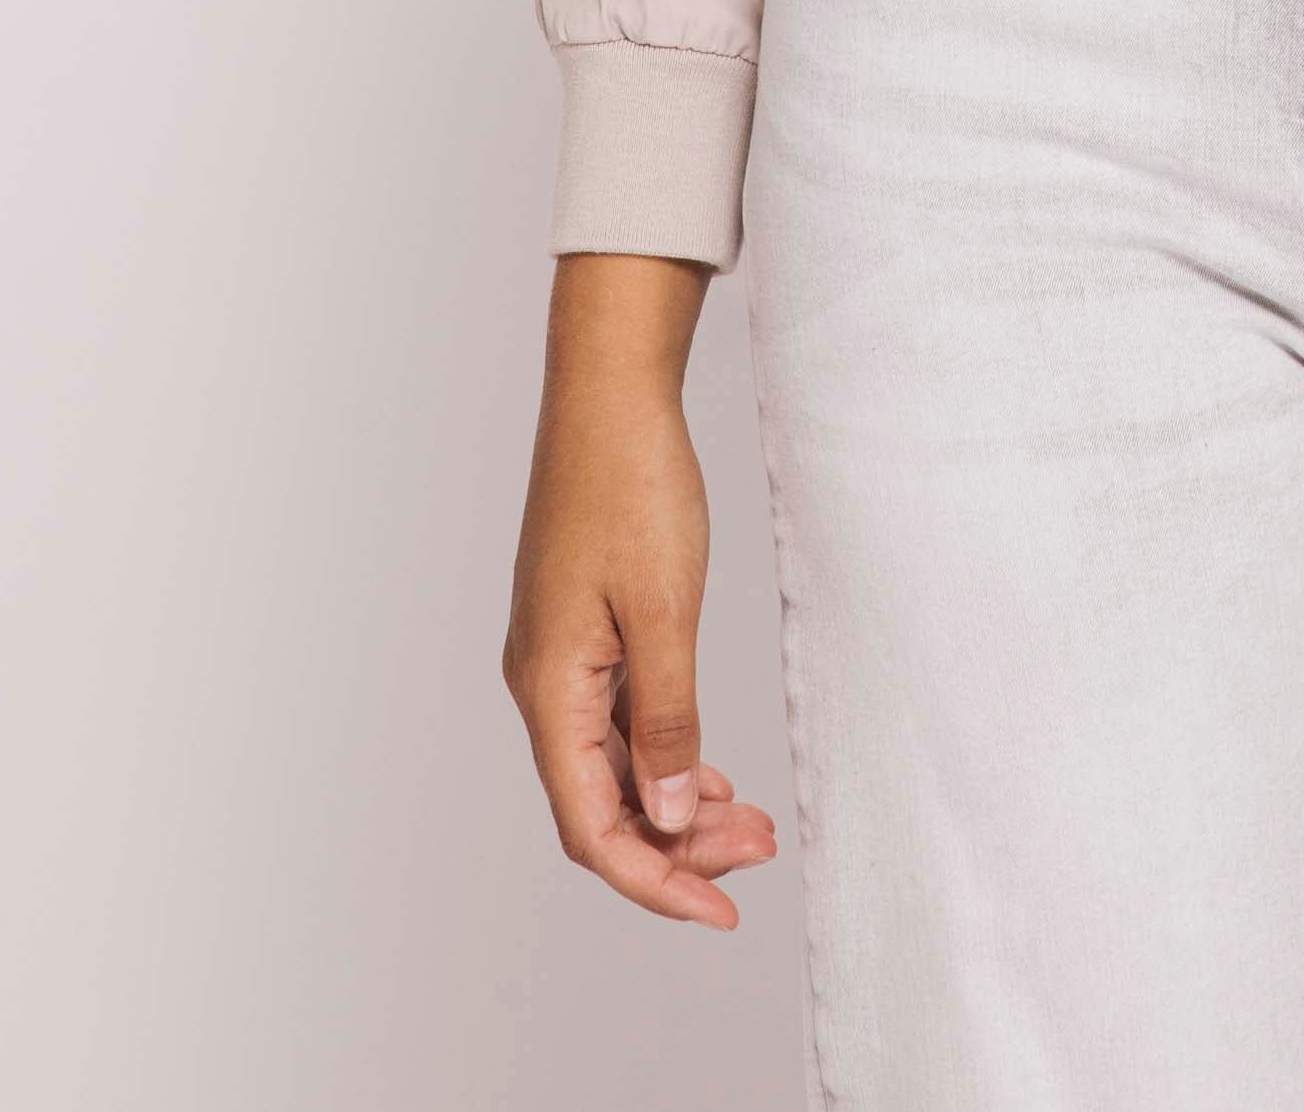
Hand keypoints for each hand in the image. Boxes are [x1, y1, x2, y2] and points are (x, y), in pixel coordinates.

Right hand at [504, 253, 780, 929]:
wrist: (609, 393)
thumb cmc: (633, 485)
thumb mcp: (665, 609)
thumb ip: (668, 717)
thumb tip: (672, 812)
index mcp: (551, 688)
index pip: (592, 826)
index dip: (654, 880)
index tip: (719, 910)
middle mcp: (544, 684)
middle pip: (603, 806)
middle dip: (677, 846)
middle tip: (759, 856)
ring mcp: (562, 658)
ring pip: (615, 765)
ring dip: (678, 802)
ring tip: (752, 823)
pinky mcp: (583, 632)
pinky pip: (619, 722)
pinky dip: (667, 754)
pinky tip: (712, 770)